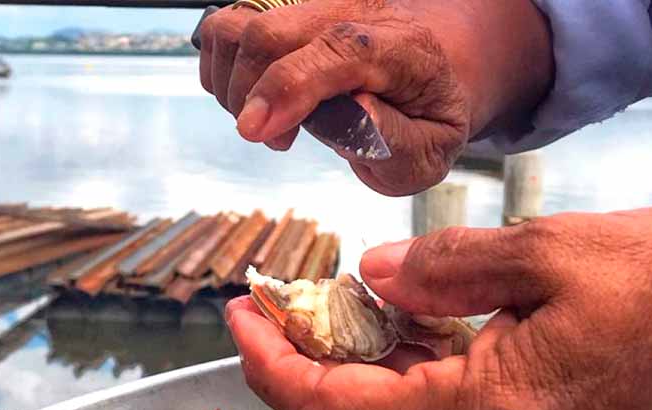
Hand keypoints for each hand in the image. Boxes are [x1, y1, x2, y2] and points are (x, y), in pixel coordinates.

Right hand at [195, 0, 553, 194]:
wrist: (428, 81)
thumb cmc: (423, 123)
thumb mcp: (427, 154)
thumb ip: (397, 142)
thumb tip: (356, 114)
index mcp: (405, 49)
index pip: (339, 50)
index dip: (288, 87)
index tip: (255, 131)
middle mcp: (358, 13)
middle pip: (272, 31)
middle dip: (251, 96)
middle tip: (280, 140)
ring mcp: (317, 7)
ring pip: (237, 26)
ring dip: (233, 84)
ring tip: (270, 120)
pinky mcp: (287, 12)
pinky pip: (226, 29)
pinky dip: (223, 71)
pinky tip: (259, 100)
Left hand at [225, 208, 651, 409]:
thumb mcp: (551, 253)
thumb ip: (447, 267)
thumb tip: (373, 276)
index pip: (333, 406)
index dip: (271, 362)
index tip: (239, 311)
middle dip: (296, 364)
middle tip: (267, 304)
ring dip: (346, 369)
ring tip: (318, 304)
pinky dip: (397, 375)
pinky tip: (388, 326)